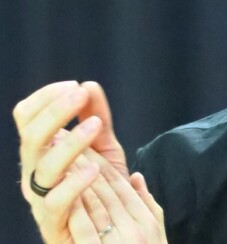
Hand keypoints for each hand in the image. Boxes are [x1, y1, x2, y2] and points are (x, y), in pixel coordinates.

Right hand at [13, 80, 127, 241]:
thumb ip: (97, 115)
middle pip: (30, 137)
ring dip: (69, 142)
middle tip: (80, 94)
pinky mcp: (54, 224)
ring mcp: (42, 198)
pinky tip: (93, 170)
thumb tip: (89, 85)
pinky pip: (56, 203)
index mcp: (42, 150)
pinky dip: (73, 185)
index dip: (46, 97)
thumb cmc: (101, 186)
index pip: (27, 117)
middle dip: (54, 111)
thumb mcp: (104, 146)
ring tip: (95, 125)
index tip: (74, 85)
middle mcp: (35, 172)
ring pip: (42, 167)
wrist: (112, 231)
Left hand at [68, 152, 165, 242]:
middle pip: (107, 190)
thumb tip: (136, 176)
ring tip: (63, 160)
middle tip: (70, 143)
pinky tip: (62, 191)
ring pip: (96, 204)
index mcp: (147, 221)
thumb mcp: (155, 235)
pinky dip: (75, 208)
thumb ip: (146, 205)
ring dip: (77, 180)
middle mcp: (135, 230)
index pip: (121, 185)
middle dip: (87, 164)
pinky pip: (85, 227)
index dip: (102, 163)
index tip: (86, 146)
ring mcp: (119, 243)